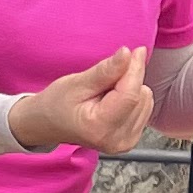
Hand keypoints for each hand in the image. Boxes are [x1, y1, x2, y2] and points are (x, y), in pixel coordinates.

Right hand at [10, 47, 157, 155]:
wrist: (47, 124)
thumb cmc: (56, 104)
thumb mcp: (77, 83)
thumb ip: (105, 71)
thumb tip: (128, 54)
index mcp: (100, 128)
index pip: (130, 94)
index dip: (135, 69)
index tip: (137, 50)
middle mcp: (118, 141)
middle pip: (140, 97)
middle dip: (127, 80)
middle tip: (103, 82)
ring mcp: (126, 142)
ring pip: (146, 101)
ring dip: (129, 89)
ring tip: (105, 94)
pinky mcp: (131, 139)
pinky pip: (144, 108)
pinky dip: (131, 98)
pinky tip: (112, 102)